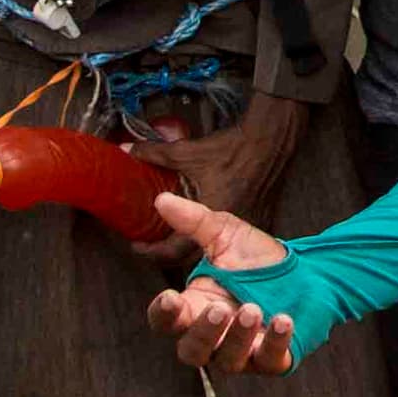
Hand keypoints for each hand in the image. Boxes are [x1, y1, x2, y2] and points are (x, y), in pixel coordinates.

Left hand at [132, 94, 310, 265]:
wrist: (271, 140)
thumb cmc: (234, 147)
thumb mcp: (187, 152)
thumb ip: (154, 154)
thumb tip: (126, 150)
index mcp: (213, 214)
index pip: (176, 248)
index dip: (153, 251)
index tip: (137, 246)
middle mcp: (232, 225)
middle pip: (195, 256)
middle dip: (170, 252)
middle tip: (151, 243)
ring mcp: (249, 224)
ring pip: (215, 249)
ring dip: (193, 246)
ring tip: (173, 237)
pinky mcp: (259, 217)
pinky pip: (233, 237)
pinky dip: (216, 237)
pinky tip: (206, 227)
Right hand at [146, 194, 297, 371]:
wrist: (307, 270)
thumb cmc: (257, 259)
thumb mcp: (225, 235)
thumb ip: (194, 221)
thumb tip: (162, 200)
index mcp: (193, 308)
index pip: (166, 321)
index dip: (163, 314)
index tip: (170, 298)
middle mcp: (213, 337)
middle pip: (191, 351)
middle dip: (203, 332)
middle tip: (219, 308)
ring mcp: (242, 352)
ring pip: (227, 360)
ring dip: (238, 336)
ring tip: (253, 307)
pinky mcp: (273, 359)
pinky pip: (269, 360)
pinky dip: (274, 342)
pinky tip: (283, 319)